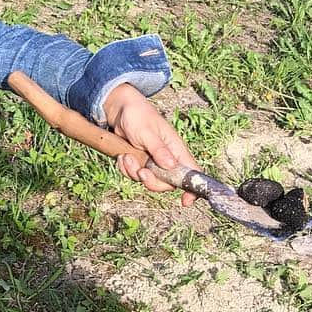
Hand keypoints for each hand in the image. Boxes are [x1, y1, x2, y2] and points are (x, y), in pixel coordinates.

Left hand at [103, 83, 199, 206]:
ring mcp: (152, 162)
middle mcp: (166, 158)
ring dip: (133, 172)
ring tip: (126, 156)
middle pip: (166, 183)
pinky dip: (125, 169)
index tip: (185, 201)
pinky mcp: (139, 163)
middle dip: (152, 182)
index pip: (191, 172)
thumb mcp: (147, 132)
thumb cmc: (138, 116)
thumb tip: (171, 166)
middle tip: (141, 172)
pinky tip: (122, 157)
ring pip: (146, 180)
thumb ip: (158, 150)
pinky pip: (133, 175)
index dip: (191, 189)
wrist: (119, 110)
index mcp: (176, 149)